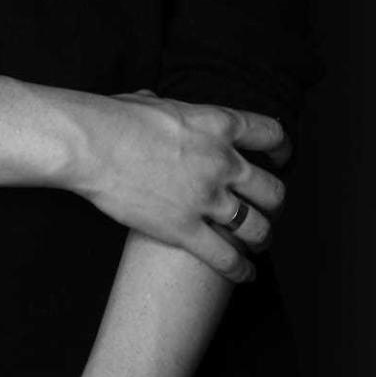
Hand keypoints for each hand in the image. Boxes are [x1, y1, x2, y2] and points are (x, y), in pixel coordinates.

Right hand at [72, 89, 289, 282]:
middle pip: (273, 190)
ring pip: (258, 228)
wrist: (92, 144)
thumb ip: (167, 108)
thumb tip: (154, 101)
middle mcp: (221, 162)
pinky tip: (246, 275)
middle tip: (268, 207)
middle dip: (275, 202)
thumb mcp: (152, 101)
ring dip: (262, 238)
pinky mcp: (185, 230)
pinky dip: (241, 270)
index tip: (281, 159)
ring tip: (259, 243)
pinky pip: (226, 258)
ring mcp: (206, 198)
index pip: (272, 135)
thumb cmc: (114, 117)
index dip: (283, 150)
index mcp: (217, 124)